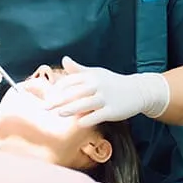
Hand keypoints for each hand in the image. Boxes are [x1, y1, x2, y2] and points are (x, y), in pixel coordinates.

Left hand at [45, 56, 169, 126]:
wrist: (138, 91)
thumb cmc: (112, 82)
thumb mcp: (96, 73)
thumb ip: (78, 70)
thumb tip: (64, 59)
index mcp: (91, 76)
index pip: (71, 81)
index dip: (58, 89)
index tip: (47, 96)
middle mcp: (97, 85)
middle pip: (75, 92)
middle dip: (58, 100)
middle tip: (44, 107)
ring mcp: (105, 98)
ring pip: (85, 104)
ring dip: (71, 109)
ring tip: (59, 113)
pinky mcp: (113, 110)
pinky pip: (98, 115)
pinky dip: (88, 119)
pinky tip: (78, 123)